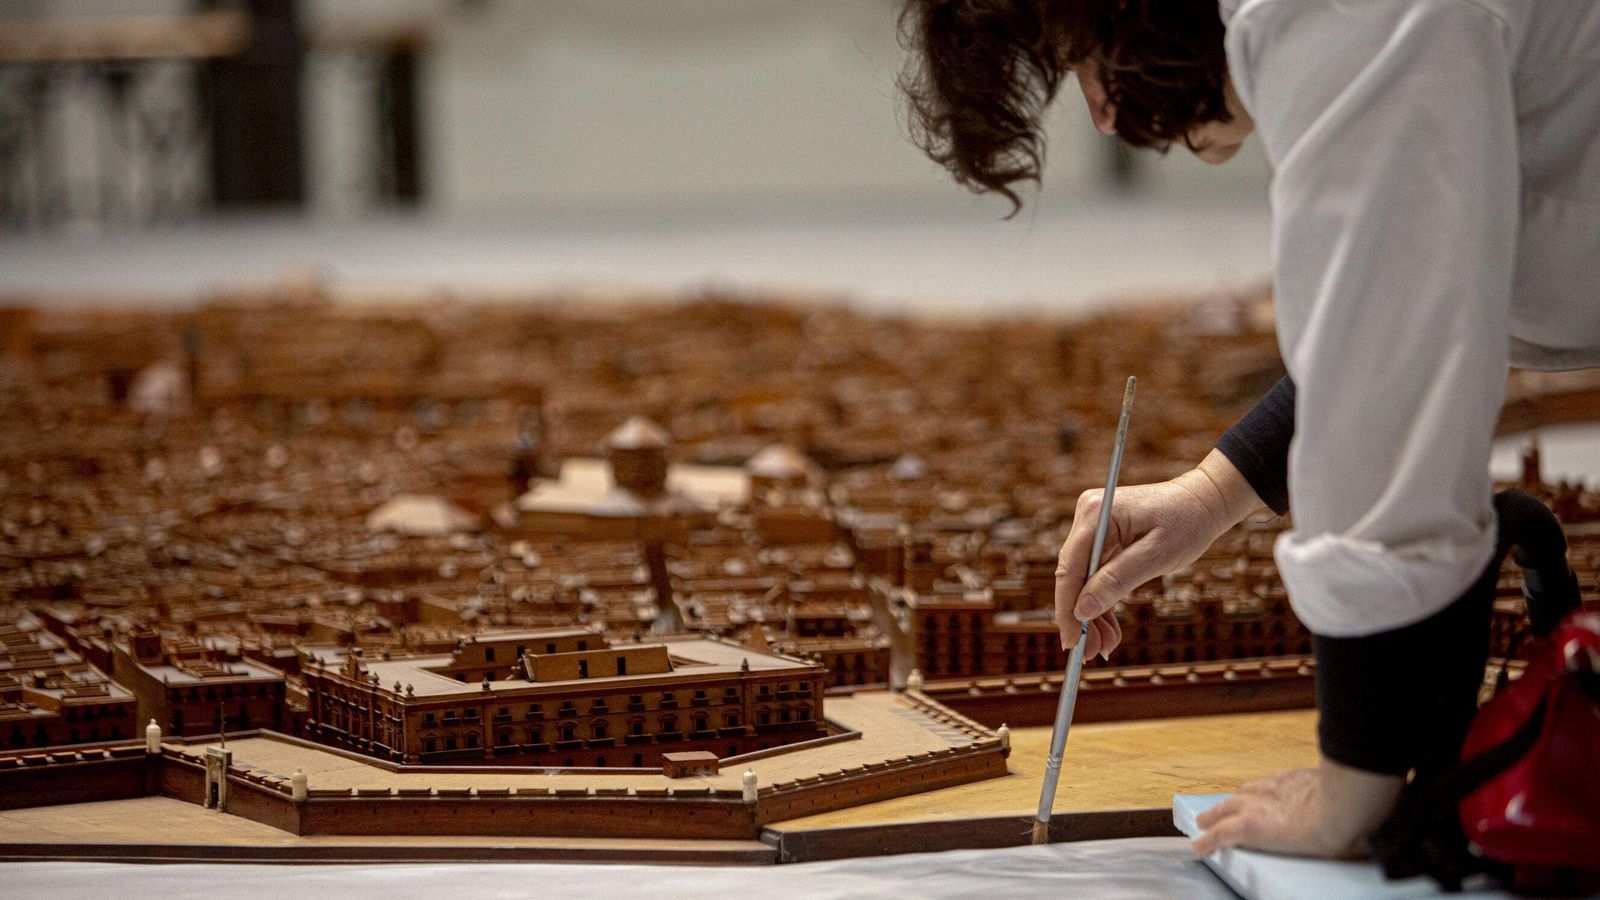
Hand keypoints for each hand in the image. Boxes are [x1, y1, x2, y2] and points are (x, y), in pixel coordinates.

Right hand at [1055, 449, 1262, 653]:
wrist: (1204, 502)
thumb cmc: (1187, 522)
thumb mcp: (1157, 555)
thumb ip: (1118, 581)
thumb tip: (1083, 610)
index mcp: (1096, 514)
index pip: (1070, 568)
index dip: (1067, 608)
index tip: (1071, 641)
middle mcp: (1087, 517)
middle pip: (1073, 576)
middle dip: (1081, 617)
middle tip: (1091, 653)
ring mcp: (1093, 528)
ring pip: (1083, 581)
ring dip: (1092, 614)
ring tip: (1105, 647)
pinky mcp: (1102, 538)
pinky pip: (1096, 575)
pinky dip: (1103, 601)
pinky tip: (1107, 628)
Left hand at [1191, 760, 1403, 858]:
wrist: (1348, 810)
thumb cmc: (1361, 805)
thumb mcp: (1357, 797)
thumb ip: (1356, 799)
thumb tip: (1384, 806)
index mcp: (1297, 782)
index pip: (1272, 786)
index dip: (1262, 794)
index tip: (1257, 797)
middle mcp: (1272, 790)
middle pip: (1243, 794)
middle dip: (1233, 803)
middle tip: (1222, 810)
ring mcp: (1257, 807)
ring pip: (1224, 811)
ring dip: (1213, 817)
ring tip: (1203, 823)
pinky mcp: (1247, 827)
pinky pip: (1217, 835)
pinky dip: (1206, 841)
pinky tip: (1198, 846)